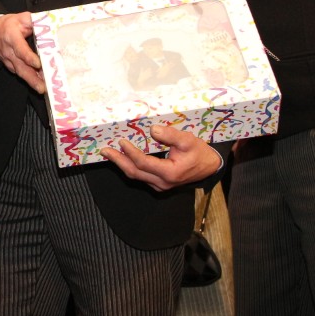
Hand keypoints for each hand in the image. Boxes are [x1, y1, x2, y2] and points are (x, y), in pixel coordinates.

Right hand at [0, 13, 43, 92]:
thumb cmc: (8, 24)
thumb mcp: (20, 17)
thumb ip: (34, 20)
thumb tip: (49, 22)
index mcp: (11, 37)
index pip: (20, 49)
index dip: (29, 57)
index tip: (38, 64)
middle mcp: (9, 51)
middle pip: (20, 67)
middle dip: (32, 78)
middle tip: (42, 87)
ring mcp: (9, 60)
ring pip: (20, 73)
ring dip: (31, 82)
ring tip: (43, 89)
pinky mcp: (10, 66)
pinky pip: (20, 73)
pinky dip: (29, 79)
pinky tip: (39, 84)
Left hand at [99, 125, 220, 191]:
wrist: (209, 167)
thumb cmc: (199, 152)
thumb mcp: (188, 140)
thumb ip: (171, 135)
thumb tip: (153, 130)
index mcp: (170, 173)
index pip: (143, 163)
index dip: (131, 152)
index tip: (121, 141)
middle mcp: (162, 183)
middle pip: (134, 172)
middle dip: (118, 161)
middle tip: (104, 150)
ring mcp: (160, 185)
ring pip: (136, 176)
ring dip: (122, 164)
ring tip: (109, 153)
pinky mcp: (159, 184)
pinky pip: (141, 176)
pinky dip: (130, 166)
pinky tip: (123, 157)